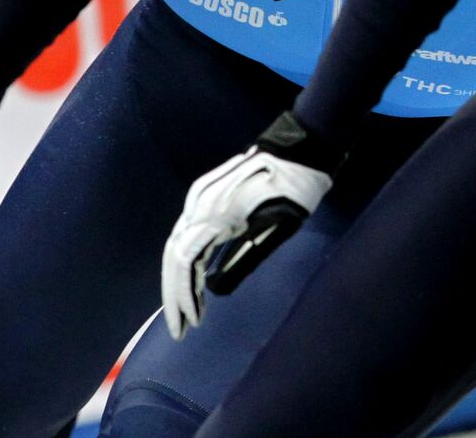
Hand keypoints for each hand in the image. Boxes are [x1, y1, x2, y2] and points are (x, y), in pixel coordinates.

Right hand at [160, 112, 344, 339]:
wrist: (301, 146)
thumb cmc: (297, 188)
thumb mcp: (279, 228)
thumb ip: (245, 259)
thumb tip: (215, 290)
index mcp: (214, 213)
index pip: (184, 262)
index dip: (183, 296)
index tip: (191, 326)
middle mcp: (199, 203)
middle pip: (174, 255)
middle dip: (174, 295)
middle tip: (179, 331)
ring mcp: (200, 197)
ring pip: (178, 245)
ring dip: (179, 281)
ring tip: (188, 315)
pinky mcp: (207, 195)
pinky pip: (189, 234)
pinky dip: (190, 263)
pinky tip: (198, 286)